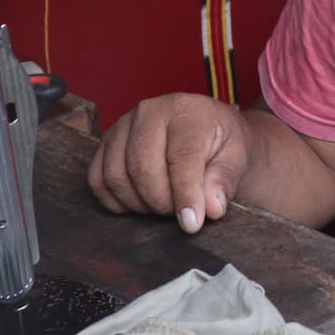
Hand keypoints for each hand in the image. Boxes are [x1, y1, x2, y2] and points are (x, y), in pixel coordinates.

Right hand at [87, 93, 249, 233]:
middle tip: (180, 211)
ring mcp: (122, 125)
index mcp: (186, 111)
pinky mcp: (105, 143)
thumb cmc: (220, 143)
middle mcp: (149, 111)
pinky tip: (140, 202)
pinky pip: (98, 180)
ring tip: (164, 204)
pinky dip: (116, 200)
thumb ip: (224, 180)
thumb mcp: (236, 157)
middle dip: (161, 202)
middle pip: (142, 167)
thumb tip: (210, 207)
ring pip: (116, 176)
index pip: (181, 156)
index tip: (192, 223)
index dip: (185, 194)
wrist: (205, 131)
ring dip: (139, 203)